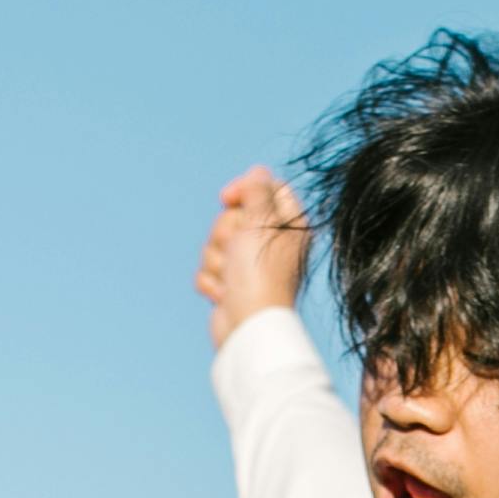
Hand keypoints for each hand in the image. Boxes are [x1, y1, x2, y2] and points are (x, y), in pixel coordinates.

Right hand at [198, 166, 312, 349]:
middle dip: (225, 232)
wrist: (248, 325)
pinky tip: (224, 294)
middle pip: (234, 215)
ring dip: (216, 258)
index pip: (266, 189)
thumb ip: (258, 190)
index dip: (244, 190)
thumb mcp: (262, 220)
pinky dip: (211, 281)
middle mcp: (272, 244)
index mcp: (290, 226)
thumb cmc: (260, 273)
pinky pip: (208, 269)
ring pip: (216, 242)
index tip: (228, 198)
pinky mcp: (231, 285)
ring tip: (231, 277)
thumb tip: (257, 172)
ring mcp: (250, 266)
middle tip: (237, 249)